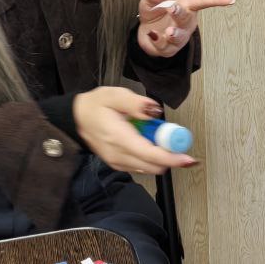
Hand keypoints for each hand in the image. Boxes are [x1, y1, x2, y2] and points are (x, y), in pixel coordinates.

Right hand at [72, 87, 196, 174]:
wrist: (76, 118)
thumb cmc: (94, 106)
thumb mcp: (114, 95)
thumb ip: (136, 103)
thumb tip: (154, 111)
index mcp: (119, 139)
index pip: (151, 155)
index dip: (172, 158)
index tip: (188, 157)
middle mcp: (118, 156)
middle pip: (154, 165)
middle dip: (168, 153)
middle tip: (170, 134)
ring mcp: (118, 163)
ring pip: (150, 168)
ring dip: (159, 154)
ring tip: (151, 132)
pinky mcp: (119, 165)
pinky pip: (142, 166)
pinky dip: (151, 156)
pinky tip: (145, 139)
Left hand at [137, 0, 235, 57]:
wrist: (147, 31)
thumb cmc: (156, 12)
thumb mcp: (151, 0)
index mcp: (186, 4)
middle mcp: (186, 20)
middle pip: (186, 17)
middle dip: (180, 13)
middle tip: (173, 8)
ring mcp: (180, 35)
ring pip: (179, 36)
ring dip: (174, 34)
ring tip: (168, 31)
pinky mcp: (170, 49)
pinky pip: (164, 47)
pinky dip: (157, 41)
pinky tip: (152, 34)